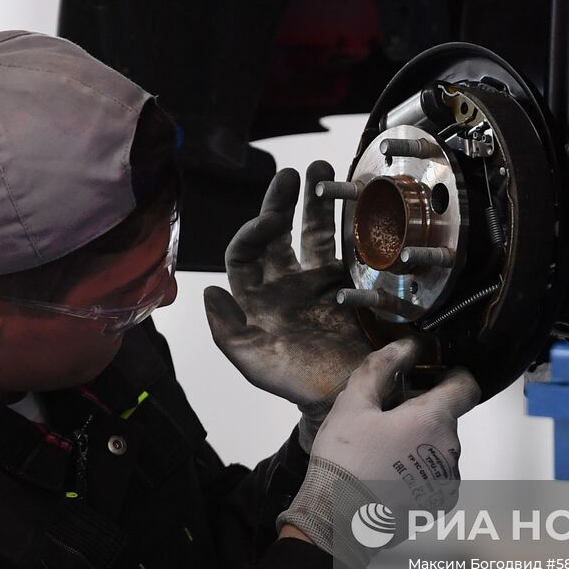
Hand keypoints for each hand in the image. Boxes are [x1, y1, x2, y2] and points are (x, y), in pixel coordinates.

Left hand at [204, 162, 372, 442]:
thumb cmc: (292, 382)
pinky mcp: (352, 283)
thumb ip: (227, 329)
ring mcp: (320, 279)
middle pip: (281, 231)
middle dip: (285, 200)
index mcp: (258, 294)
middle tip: (295, 173)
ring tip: (325, 170)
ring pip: (315, 231)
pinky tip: (358, 202)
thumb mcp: (252, 361)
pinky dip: (352, 224)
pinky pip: (350, 248)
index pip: (246, 251)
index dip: (254, 231)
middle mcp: (287, 280)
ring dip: (318, 201)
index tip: (271, 219)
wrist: (341, 397)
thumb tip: (210, 290)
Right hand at [276, 338, 480, 568]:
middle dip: (422, 413)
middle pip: (446, 418)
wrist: (337, 523)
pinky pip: (435, 476)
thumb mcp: (353, 404)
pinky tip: (386, 475)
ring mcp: (447, 481)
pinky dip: (417, 471)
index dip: (451, 375)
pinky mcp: (438, 504)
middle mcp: (450, 450)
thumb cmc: (345, 463)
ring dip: (419, 444)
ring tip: (381, 452)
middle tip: (385, 420)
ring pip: (440, 448)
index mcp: (433, 420)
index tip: (430, 376)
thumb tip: (406, 346)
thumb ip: (382, 367)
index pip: (466, 385)